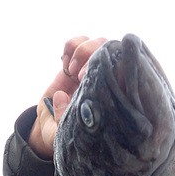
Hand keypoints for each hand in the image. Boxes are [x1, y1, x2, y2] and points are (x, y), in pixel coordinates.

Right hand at [28, 36, 106, 158]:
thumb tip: (64, 95)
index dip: (115, 68)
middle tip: (79, 77)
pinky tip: (65, 67)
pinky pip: (78, 41)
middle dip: (95, 57)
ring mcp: (90, 69)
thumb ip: (64, 118)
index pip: (124, 73)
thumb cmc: (63, 134)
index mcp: (111, 97)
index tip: (98, 81)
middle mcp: (105, 80)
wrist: (50, 127)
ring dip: (83, 51)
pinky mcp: (75, 62)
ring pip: (97, 42)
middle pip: (113, 51)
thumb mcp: (64, 133)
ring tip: (71, 73)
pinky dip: (71, 47)